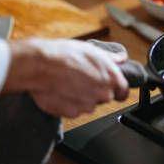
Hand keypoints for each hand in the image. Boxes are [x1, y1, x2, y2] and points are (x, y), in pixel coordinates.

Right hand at [3, 39, 128, 117]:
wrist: (40, 66)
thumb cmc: (64, 55)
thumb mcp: (92, 50)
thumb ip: (110, 58)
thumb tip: (121, 58)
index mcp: (111, 77)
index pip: (123, 92)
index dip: (117, 90)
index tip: (110, 88)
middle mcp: (103, 94)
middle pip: (105, 98)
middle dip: (96, 92)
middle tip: (82, 80)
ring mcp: (88, 106)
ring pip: (88, 105)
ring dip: (81, 98)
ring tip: (68, 84)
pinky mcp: (72, 113)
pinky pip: (74, 111)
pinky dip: (69, 104)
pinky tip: (61, 91)